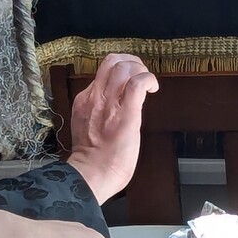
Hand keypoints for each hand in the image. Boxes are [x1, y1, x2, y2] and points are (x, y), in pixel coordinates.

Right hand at [67, 53, 158, 202]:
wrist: (90, 176)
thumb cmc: (92, 161)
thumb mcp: (88, 126)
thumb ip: (98, 112)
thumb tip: (115, 107)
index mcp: (85, 101)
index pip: (103, 72)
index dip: (120, 71)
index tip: (130, 80)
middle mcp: (95, 97)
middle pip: (111, 62)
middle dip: (131, 62)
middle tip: (141, 73)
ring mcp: (109, 104)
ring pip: (123, 67)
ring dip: (140, 69)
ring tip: (147, 82)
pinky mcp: (125, 114)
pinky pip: (137, 84)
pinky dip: (148, 79)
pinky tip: (153, 88)